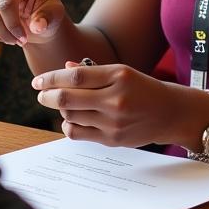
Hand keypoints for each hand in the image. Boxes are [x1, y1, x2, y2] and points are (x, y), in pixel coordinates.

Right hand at [0, 0, 67, 46]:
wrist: (36, 14)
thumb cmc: (47, 11)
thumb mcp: (55, 13)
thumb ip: (48, 18)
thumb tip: (38, 26)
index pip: (7, 3)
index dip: (13, 25)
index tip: (23, 39)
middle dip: (6, 33)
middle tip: (20, 41)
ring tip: (14, 38)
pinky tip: (4, 33)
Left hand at [31, 62, 192, 147]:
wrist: (171, 113)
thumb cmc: (144, 89)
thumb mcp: (122, 73)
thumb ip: (93, 71)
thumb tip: (65, 69)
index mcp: (119, 76)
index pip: (75, 77)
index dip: (52, 78)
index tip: (38, 80)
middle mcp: (115, 99)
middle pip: (68, 98)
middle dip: (47, 96)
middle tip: (40, 93)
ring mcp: (113, 122)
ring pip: (70, 116)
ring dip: (61, 109)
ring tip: (64, 104)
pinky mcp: (112, 139)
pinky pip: (78, 133)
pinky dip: (69, 124)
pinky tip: (72, 118)